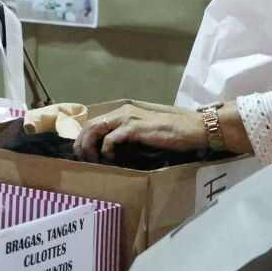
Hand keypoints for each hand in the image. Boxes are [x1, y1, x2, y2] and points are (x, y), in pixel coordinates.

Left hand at [72, 103, 208, 162]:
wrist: (190, 129)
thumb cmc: (169, 134)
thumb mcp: (142, 132)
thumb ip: (126, 135)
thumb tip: (108, 148)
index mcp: (123, 112)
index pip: (95, 121)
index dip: (83, 136)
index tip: (81, 151)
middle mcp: (123, 112)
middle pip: (91, 124)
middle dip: (81, 141)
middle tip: (80, 157)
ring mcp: (128, 118)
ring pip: (96, 129)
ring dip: (89, 145)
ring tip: (91, 158)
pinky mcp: (135, 128)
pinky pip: (111, 138)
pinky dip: (106, 149)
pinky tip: (110, 158)